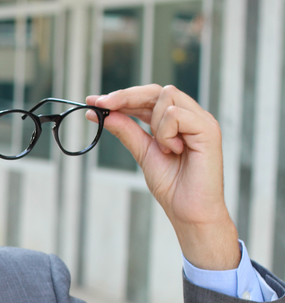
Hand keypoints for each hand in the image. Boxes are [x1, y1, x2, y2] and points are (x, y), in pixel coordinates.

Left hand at [87, 84, 239, 270]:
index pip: (148, 97)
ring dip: (154, 122)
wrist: (189, 212)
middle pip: (156, 89)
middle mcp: (191, 116)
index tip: (94, 101)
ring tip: (163, 148)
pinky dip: (166, 133)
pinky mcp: (208, 129)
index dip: (122, 96)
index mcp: (176, 121)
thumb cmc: (172, 186)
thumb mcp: (142, 153)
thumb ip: (127, 131)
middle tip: (101, 104)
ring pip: (166, 96)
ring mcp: (201, 120)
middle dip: (125, 96)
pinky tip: (173, 150)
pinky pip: (176, 115)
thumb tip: (102, 114)